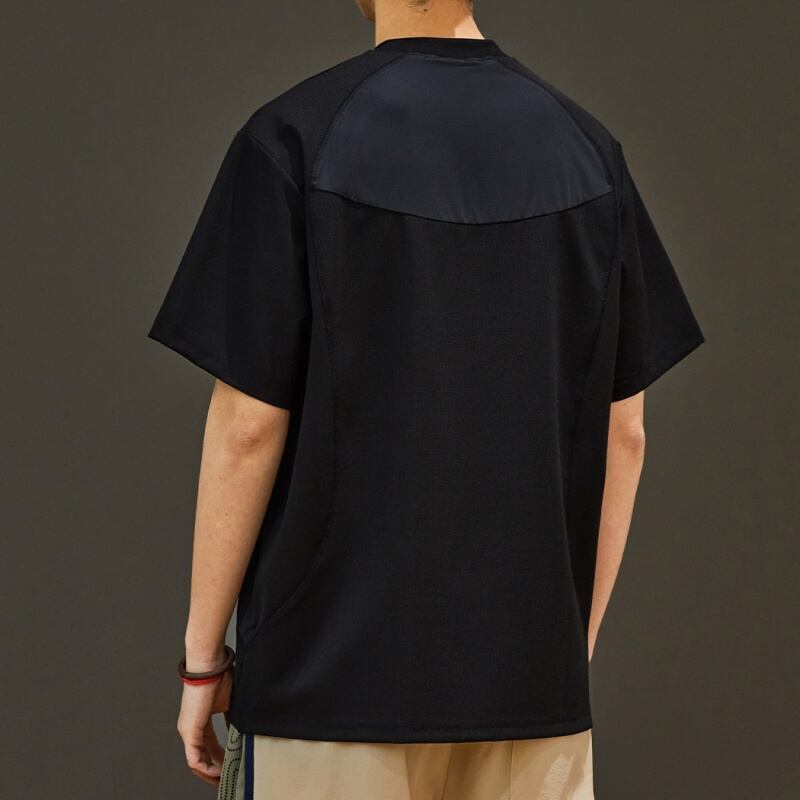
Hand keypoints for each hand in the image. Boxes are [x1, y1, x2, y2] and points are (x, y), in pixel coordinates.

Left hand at [177, 670, 231, 784]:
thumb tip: (243, 733)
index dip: (221, 759)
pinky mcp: (189, 732)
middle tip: (228, 778)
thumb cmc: (219, 676)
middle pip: (202, 758)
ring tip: (224, 780)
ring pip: (196, 762)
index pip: (209, 747)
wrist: (210, 665)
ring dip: (210, 773)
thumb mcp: (231, 703)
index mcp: (201, 721)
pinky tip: (218, 772)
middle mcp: (191, 729)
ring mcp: (188, 731)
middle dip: (216, 771)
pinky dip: (206, 768)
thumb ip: (234, 720)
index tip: (231, 766)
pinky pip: (194, 759)